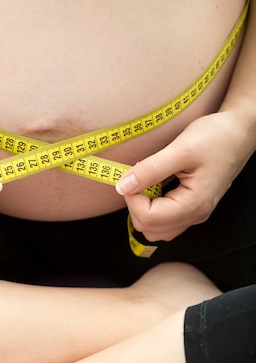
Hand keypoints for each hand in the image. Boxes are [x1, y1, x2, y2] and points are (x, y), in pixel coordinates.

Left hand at [115, 111, 252, 241]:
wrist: (239, 132)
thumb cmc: (216, 137)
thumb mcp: (181, 149)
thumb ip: (150, 169)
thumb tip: (123, 186)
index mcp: (193, 205)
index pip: (148, 218)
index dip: (132, 198)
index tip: (130, 176)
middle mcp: (195, 215)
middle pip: (149, 229)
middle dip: (135, 205)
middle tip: (138, 179)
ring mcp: (194, 214)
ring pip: (155, 230)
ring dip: (143, 210)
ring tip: (148, 184)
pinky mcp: (192, 209)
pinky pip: (165, 222)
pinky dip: (153, 210)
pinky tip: (155, 188)